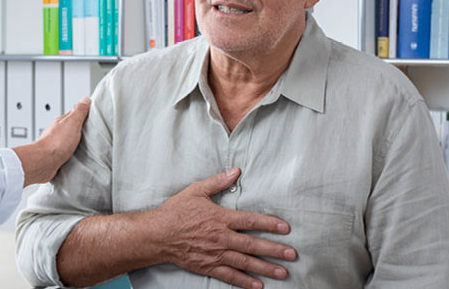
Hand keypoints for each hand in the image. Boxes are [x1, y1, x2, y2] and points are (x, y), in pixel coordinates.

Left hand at [13, 97, 88, 185]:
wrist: (43, 162)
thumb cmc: (56, 143)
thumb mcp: (72, 123)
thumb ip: (79, 112)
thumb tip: (85, 100)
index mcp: (63, 122)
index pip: (75, 113)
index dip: (85, 113)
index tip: (94, 113)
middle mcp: (58, 132)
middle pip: (72, 127)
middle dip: (82, 128)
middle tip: (93, 130)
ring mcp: (57, 144)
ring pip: (69, 140)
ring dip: (77, 141)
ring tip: (87, 144)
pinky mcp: (56, 156)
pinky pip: (67, 152)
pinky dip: (72, 152)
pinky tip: (77, 155)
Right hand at [143, 168, 295, 288]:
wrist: (157, 235)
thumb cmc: (176, 212)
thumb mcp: (196, 191)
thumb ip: (217, 182)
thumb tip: (236, 171)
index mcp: (220, 218)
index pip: (250, 221)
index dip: (270, 224)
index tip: (285, 228)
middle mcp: (221, 238)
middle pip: (253, 245)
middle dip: (275, 250)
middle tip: (292, 254)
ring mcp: (215, 254)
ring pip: (245, 263)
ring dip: (265, 268)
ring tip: (282, 272)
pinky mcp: (208, 266)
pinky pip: (230, 276)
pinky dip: (245, 282)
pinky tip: (258, 285)